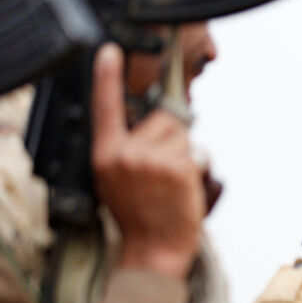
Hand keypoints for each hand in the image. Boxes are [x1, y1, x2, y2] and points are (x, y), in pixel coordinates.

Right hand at [91, 43, 205, 278]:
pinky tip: (184, 190)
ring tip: (172, 185)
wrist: (153, 250)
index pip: (104, 107)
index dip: (107, 76)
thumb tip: (149, 127)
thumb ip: (126, 151)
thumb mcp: (116, 181)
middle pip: (163, 120)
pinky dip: (197, 169)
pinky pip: (197, 154)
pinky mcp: (176, 168)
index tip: (109, 51)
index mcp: (105, 155)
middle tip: (163, 175)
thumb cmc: (139, 219)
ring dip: (185, 156)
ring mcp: (150, 161)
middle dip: (171, 141)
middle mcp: (124, 154)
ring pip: (183, 136)